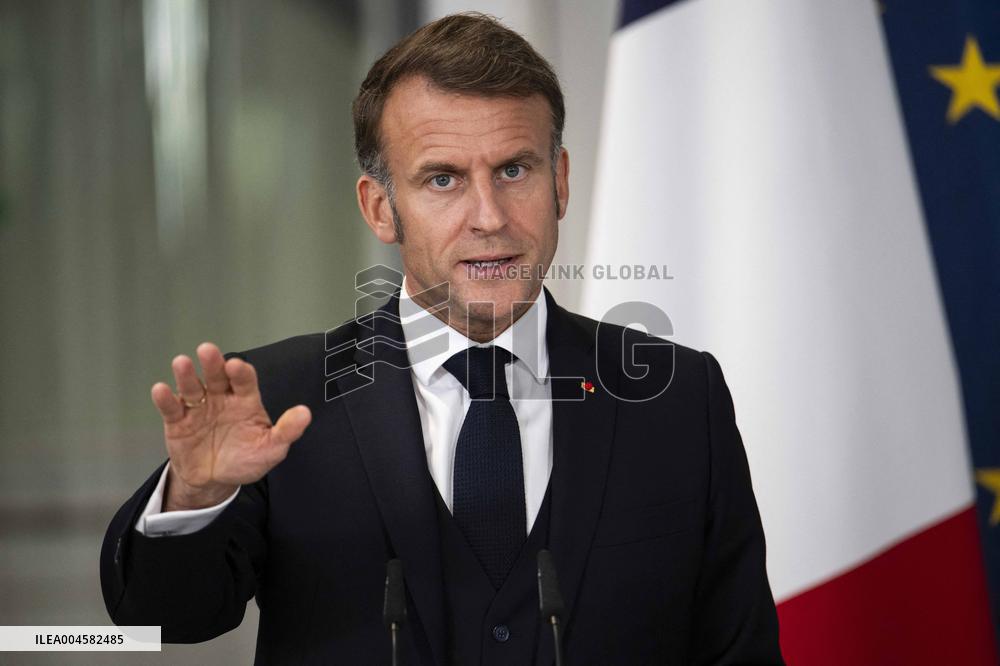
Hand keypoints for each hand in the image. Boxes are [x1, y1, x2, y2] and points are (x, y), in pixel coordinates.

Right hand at [151, 342, 311, 510]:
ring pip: (192, 387)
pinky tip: (161, 390)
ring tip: (182, 363)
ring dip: (186, 375)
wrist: (215, 481)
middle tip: (208, 351)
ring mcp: (198, 407)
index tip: (237, 366)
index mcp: (245, 400)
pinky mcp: (178, 421)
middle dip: (213, 363)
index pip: (244, 381)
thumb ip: (287, 431)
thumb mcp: (271, 449)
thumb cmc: (245, 459)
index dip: (240, 372)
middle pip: (216, 376)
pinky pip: (171, 408)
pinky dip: (165, 399)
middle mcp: (221, 398)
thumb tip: (305, 413)